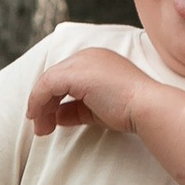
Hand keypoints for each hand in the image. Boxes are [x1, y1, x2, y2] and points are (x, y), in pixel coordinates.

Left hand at [27, 44, 148, 137]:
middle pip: (55, 78)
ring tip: (41, 129)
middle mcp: (88, 56)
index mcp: (97, 60)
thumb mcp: (97, 110)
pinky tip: (39, 119)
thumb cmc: (129, 110)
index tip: (49, 120)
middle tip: (41, 127)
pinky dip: (38, 102)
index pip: (66, 78)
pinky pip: (47, 86)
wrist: (147, 107)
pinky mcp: (75, 73)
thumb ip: (76, 110)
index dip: (53, 99)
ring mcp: (81, 62)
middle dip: (44, 103)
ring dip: (40, 106)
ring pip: (48, 81)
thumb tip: (57, 116)